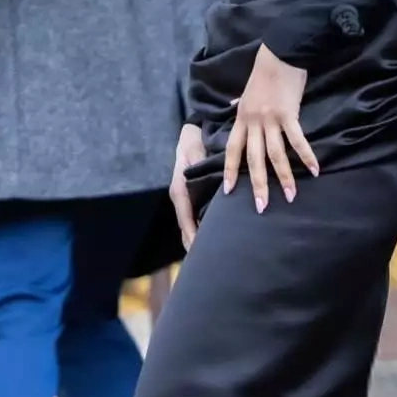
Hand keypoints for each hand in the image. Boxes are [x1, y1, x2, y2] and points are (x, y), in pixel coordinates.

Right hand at [169, 124, 206, 250]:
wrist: (191, 132)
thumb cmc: (195, 142)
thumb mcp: (197, 153)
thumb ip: (202, 170)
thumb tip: (216, 188)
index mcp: (180, 191)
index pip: (186, 222)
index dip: (194, 239)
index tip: (202, 256)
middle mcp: (181, 199)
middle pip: (187, 230)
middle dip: (196, 247)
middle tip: (212, 265)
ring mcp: (185, 200)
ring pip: (190, 227)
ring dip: (199, 242)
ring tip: (215, 258)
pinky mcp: (191, 198)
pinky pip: (195, 220)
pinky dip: (202, 231)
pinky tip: (216, 240)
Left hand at [222, 43, 318, 212]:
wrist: (279, 55)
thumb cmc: (263, 72)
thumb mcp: (246, 91)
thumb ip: (240, 105)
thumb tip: (232, 107)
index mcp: (241, 118)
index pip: (233, 150)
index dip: (231, 171)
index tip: (229, 191)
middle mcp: (253, 122)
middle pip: (254, 159)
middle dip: (258, 185)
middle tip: (262, 207)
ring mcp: (271, 119)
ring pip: (275, 154)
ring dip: (284, 177)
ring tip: (291, 196)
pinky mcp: (289, 114)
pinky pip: (297, 140)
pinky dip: (306, 156)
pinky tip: (314, 170)